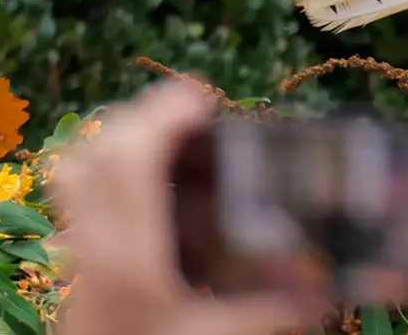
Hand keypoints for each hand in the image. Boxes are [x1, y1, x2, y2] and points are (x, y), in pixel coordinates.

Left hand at [46, 78, 316, 334]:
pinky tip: (138, 164)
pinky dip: (100, 156)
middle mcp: (95, 241)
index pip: (128, 161)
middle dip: (144, 112)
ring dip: (117, 131)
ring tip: (163, 126)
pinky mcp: (72, 252)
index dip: (161, 116)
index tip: (204, 99)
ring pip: (75, 162)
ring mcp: (76, 245)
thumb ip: (272, 309)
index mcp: (131, 255)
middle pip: (98, 148)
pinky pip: (73, 184)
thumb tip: (334, 287)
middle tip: (194, 108)